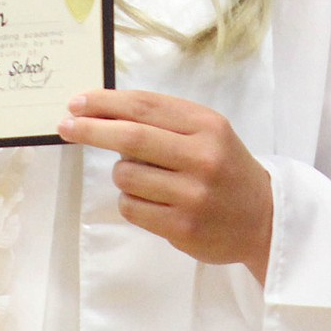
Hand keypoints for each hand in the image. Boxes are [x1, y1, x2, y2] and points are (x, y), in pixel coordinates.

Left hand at [58, 89, 272, 283]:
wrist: (264, 219)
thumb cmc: (224, 166)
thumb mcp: (206, 130)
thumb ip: (163, 118)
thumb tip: (103, 110)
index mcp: (206, 125)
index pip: (144, 106)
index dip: (105, 102)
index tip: (77, 102)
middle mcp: (201, 157)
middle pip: (130, 137)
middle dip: (91, 129)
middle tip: (65, 125)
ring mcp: (192, 195)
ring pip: (126, 175)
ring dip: (121, 173)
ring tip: (145, 177)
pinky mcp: (183, 228)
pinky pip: (132, 208)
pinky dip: (130, 200)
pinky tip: (152, 200)